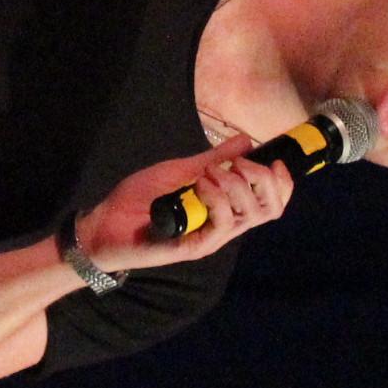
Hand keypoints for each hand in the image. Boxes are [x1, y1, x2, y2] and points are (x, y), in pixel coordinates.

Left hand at [72, 138, 290, 272]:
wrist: (104, 224)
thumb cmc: (140, 200)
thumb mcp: (180, 170)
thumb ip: (213, 158)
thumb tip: (246, 141)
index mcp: (226, 209)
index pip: (272, 202)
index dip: (282, 182)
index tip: (273, 160)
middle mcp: (224, 226)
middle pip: (270, 209)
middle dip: (264, 178)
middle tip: (238, 164)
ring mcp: (211, 238)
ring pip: (249, 215)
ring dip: (235, 184)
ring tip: (209, 172)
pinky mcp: (194, 246)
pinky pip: (222, 223)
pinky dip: (216, 197)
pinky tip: (200, 184)